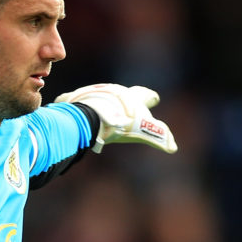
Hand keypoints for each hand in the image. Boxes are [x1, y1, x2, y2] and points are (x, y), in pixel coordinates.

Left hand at [55, 83, 177, 153]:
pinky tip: (68, 111)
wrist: (95, 115)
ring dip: (97, 105)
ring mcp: (94, 94)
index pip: (144, 96)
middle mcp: (114, 92)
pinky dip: (71, 106)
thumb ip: (161, 138)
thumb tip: (172, 148)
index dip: (149, 98)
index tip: (153, 99)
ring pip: (96, 97)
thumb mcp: (148, 131)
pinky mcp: (75, 99)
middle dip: (122, 101)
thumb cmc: (124, 121)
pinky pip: (72, 101)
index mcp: (133, 98)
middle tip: (122, 108)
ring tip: (95, 115)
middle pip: (120, 95)